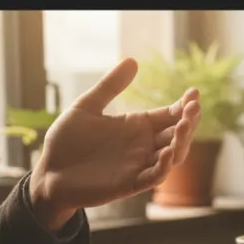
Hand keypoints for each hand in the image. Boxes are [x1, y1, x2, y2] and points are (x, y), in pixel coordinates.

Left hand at [29, 58, 200, 231]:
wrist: (49, 173)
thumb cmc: (67, 142)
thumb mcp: (86, 107)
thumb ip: (109, 86)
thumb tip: (132, 60)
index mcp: (138, 126)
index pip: (170, 115)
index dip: (185, 105)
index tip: (194, 92)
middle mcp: (144, 145)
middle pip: (178, 134)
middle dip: (189, 121)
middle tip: (193, 108)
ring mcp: (140, 165)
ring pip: (173, 155)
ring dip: (182, 142)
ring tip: (184, 125)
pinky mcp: (130, 183)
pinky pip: (154, 176)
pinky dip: (163, 166)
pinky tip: (166, 152)